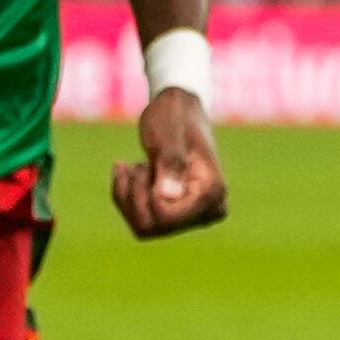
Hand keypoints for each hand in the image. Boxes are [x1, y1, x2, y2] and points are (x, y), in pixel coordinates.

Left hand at [113, 87, 226, 237]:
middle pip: (153, 227)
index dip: (144, 196)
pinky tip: (129, 174)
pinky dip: (127, 199)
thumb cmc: (174, 116)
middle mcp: (210, 211)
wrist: (178, 110)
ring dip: (128, 197)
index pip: (166, 218)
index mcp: (213, 192)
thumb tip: (167, 197)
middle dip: (133, 196)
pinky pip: (142, 223)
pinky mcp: (180, 217)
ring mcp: (196, 217)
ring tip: (132, 168)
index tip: (143, 165)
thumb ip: (170, 163)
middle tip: (137, 164)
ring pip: (144, 228)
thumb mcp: (167, 134)